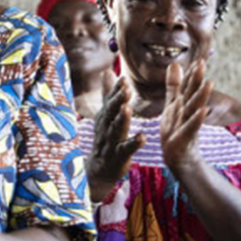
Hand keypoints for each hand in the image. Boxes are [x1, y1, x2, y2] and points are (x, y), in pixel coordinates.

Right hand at [87, 75, 144, 202]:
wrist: (98, 169)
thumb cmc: (105, 138)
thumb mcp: (105, 115)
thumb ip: (108, 94)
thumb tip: (107, 71)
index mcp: (105, 116)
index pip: (111, 100)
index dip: (116, 90)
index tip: (123, 78)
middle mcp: (106, 127)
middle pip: (112, 112)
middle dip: (118, 100)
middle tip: (126, 88)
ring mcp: (112, 141)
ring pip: (117, 129)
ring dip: (122, 118)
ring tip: (128, 108)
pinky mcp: (119, 156)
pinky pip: (126, 149)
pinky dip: (134, 143)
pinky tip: (142, 137)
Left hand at [159, 60, 212, 173]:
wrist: (176, 156)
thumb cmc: (176, 128)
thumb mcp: (173, 104)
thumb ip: (174, 85)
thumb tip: (174, 63)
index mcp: (183, 103)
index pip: (188, 85)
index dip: (192, 73)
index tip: (198, 58)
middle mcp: (187, 111)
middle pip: (193, 93)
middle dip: (197, 78)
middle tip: (203, 63)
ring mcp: (187, 123)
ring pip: (194, 107)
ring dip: (201, 95)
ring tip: (209, 82)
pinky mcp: (185, 137)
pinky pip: (191, 126)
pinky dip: (197, 119)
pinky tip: (203, 111)